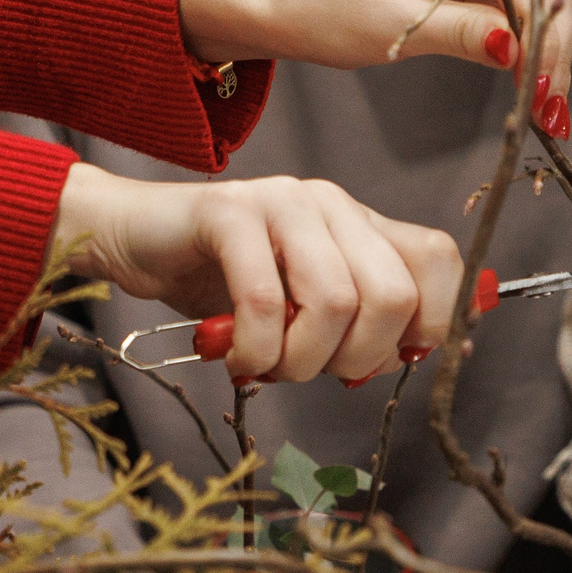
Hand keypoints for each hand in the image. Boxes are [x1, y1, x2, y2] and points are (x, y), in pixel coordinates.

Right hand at [50, 164, 459, 381]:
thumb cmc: (217, 282)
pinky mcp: (229, 213)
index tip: (385, 359)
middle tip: (309, 371)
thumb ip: (354, 322)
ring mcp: (281, 201)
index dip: (431, 322)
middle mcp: (329, 204)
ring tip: (266, 365)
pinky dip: (255, 349)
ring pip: (334, 303)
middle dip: (356, 359)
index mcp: (357, 222)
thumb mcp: (299, 306)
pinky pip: (265, 301)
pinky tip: (236, 357)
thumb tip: (412, 353)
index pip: (437, 259)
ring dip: (299, 361)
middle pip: (392, 296)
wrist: (133, 239)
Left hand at [181, 0, 571, 106]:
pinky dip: (525, 40)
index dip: (542, 34)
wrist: (292, 4)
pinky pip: (516, 0)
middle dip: (551, 46)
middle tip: (551, 110)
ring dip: (545, 48)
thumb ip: (464, 34)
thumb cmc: (327, 6)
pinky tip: (529, 81)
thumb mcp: (397, 26)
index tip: (543, 91)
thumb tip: (521, 52)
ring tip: (546, 107)